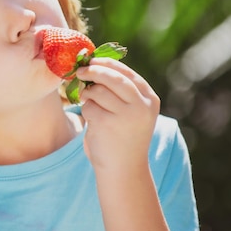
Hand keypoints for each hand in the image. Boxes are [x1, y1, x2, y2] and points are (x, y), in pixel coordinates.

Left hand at [75, 57, 159, 172]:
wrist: (123, 169)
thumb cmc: (122, 137)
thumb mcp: (131, 111)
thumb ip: (120, 90)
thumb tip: (95, 63)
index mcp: (150, 99)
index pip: (127, 72)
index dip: (107, 64)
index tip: (91, 61)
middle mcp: (141, 105)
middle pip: (112, 77)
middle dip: (93, 71)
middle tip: (80, 71)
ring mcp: (126, 115)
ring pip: (98, 91)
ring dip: (88, 95)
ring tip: (90, 105)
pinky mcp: (108, 123)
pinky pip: (89, 107)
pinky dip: (86, 111)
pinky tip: (94, 122)